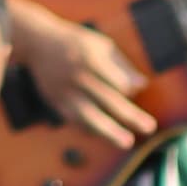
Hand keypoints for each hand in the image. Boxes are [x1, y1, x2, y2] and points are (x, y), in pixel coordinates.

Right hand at [15, 7, 152, 148]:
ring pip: (89, 115)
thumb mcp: (101, 46)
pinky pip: (76, 121)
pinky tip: (107, 135)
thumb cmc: (77, 45)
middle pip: (107, 99)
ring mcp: (65, 91)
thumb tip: (142, 86)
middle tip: (149, 127)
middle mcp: (77, 76)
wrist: (36, 42)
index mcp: (91, 59)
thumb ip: (122, 66)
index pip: (116, 81)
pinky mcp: (56, 102)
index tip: (130, 89)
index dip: (127, 88)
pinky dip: (92, 129)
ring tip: (127, 143)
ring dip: (109, 131)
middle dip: (129, 115)